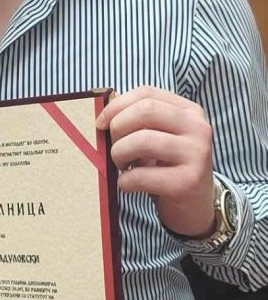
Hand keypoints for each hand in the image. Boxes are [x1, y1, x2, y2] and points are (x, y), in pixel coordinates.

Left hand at [96, 86, 215, 238]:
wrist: (196, 206)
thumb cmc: (169, 167)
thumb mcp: (161, 137)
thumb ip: (140, 121)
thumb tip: (104, 112)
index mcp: (189, 112)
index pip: (147, 94)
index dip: (117, 105)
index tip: (101, 122)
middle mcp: (198, 128)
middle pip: (145, 110)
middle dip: (118, 127)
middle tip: (114, 147)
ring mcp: (196, 154)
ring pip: (141, 140)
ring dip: (119, 154)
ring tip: (122, 166)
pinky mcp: (187, 182)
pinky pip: (141, 175)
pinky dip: (125, 181)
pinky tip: (129, 184)